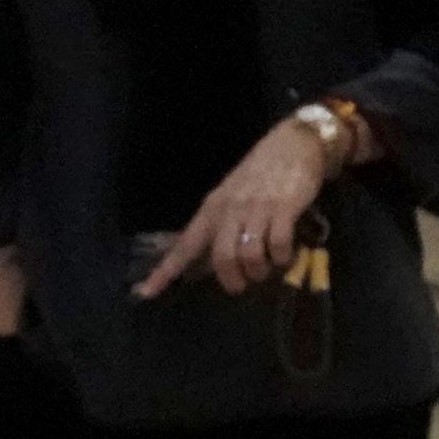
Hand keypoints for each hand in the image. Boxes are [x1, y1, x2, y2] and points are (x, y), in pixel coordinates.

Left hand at [138, 114, 333, 300]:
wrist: (293, 144)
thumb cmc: (262, 173)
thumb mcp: (232, 196)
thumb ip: (223, 224)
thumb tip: (217, 261)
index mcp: (212, 209)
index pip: (184, 245)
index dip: (165, 271)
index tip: (145, 293)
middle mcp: (230, 210)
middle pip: (222, 257)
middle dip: (233, 279)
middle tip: (243, 285)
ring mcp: (257, 209)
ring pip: (249, 254)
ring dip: (260, 270)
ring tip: (269, 268)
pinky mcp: (284, 208)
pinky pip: (279, 244)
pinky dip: (283, 257)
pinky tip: (287, 255)